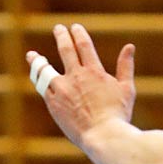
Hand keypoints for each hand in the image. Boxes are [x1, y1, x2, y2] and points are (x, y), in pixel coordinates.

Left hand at [25, 23, 134, 146]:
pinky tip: (35, 76)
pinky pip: (42, 87)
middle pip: (65, 49)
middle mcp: (76, 76)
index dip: (78, 34)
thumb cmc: (118, 115)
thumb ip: (125, 66)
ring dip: (38, 60)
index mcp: (94, 72)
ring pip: (45, 69)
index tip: (75, 28)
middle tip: (59, 29)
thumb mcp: (126, 89)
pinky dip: (38, 78)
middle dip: (62, 36)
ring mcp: (62, 89)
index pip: (83, 45)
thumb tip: (129, 47)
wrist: (103, 136)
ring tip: (32, 55)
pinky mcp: (53, 103)